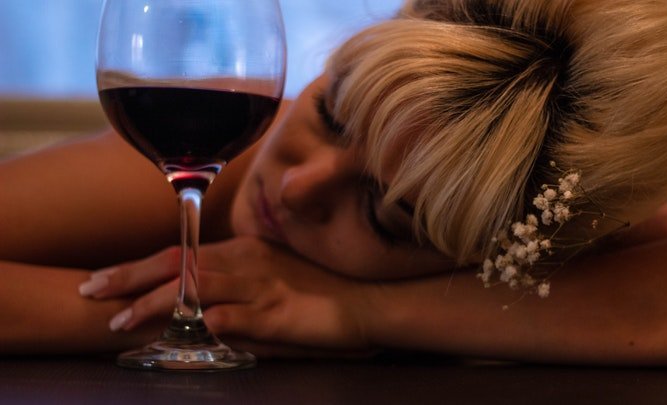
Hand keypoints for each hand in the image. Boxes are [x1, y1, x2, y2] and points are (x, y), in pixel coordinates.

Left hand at [79, 237, 375, 357]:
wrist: (366, 301)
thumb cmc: (318, 290)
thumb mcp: (271, 278)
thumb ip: (233, 284)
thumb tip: (196, 301)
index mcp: (243, 249)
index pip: (181, 253)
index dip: (139, 266)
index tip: (104, 277)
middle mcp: (247, 260)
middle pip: (178, 264)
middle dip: (130, 278)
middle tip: (92, 290)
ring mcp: (262, 285)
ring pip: (197, 287)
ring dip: (156, 303)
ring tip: (121, 319)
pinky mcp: (277, 313)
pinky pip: (236, 315)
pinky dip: (206, 321)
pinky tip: (183, 328)